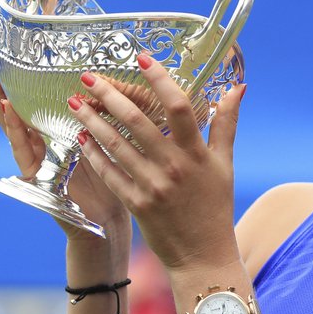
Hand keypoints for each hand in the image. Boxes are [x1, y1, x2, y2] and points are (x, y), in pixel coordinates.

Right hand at [0, 45, 130, 242]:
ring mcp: (35, 160)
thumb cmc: (112, 182)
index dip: (26, 77)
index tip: (17, 49)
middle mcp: (43, 144)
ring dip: (1, 97)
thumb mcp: (109, 139)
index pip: (37, 100)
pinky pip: (21, 151)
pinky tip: (9, 109)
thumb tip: (109, 80)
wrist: (108, 222)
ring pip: (12, 125)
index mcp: (59, 133)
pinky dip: (14, 129)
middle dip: (4, 81)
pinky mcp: (34, 177)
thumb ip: (104, 116)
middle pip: (18, 107)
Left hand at [66, 54, 245, 272]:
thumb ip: (226, 124)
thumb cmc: (215, 207)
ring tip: (76, 103)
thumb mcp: (225, 164)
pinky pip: (110, 174)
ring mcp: (153, 186)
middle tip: (89, 76)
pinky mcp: (137, 205)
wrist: (204, 255)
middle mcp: (174, 167)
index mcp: (197, 154)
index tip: (141, 58)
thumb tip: (237, 87)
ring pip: (116, 146)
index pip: (179, 106)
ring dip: (93, 121)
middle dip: (111, 95)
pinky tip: (81, 138)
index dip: (159, 79)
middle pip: (138, 121)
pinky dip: (94, 155)